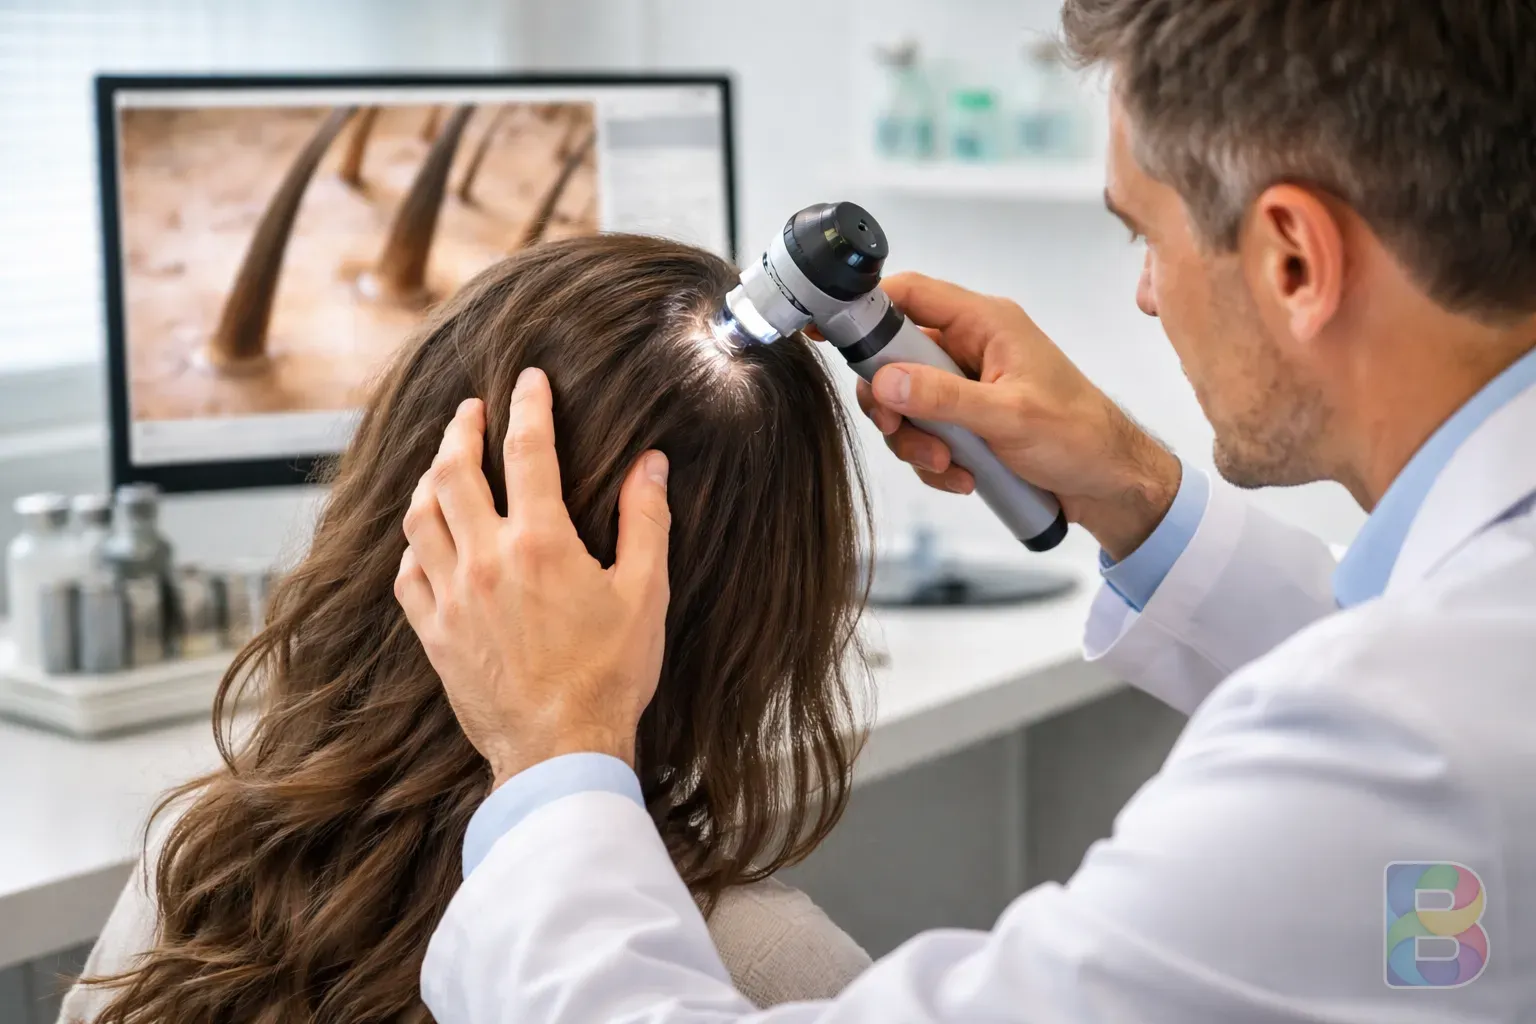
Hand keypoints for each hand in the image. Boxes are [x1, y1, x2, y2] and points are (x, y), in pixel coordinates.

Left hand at [394, 368, 671, 788]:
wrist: (559, 749)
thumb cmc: (609, 676)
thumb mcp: (644, 594)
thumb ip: (646, 522)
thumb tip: (650, 466)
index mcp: (541, 543)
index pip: (527, 451)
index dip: (528, 407)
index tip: (528, 380)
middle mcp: (486, 560)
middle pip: (455, 472)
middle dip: (461, 431)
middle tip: (470, 411)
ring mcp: (452, 597)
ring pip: (421, 517)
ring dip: (429, 480)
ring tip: (443, 464)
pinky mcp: (434, 634)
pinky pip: (408, 574)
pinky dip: (414, 546)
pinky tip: (428, 540)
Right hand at [862, 273, 1180, 560]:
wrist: (1109, 483)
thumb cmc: (1080, 437)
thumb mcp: (1010, 418)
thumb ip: (944, 398)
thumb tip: (885, 382)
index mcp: (985, 322)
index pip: (908, 295)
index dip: (861, 308)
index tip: (823, 329)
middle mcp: (970, 346)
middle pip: (892, 358)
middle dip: (892, 404)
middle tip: (901, 431)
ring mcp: (965, 383)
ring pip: (903, 402)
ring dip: (915, 442)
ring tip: (949, 466)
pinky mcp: (965, 418)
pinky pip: (923, 432)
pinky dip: (934, 461)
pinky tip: (963, 478)